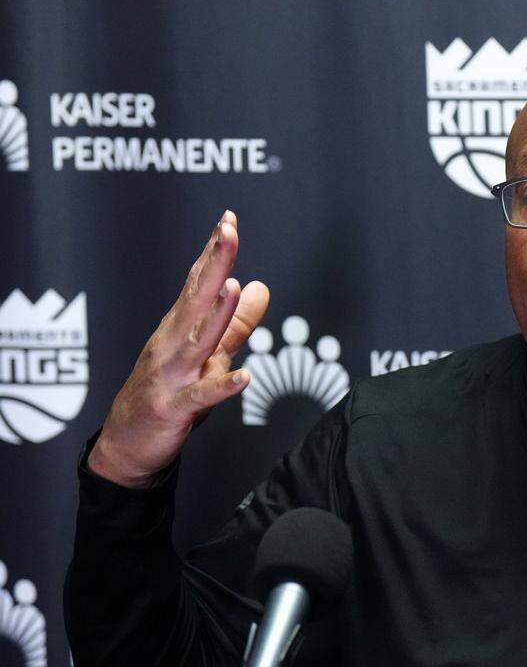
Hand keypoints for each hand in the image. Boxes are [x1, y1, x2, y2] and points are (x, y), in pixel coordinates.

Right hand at [87, 210, 269, 488]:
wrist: (126, 447)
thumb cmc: (167, 394)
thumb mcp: (207, 354)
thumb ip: (235, 324)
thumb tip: (260, 286)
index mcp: (179, 328)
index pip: (197, 283)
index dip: (213, 252)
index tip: (228, 219)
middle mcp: (171, 344)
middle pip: (195, 299)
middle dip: (212, 265)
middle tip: (227, 231)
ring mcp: (171, 376)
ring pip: (196, 341)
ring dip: (215, 315)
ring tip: (232, 286)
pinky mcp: (174, 409)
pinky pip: (200, 397)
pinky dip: (220, 387)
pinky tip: (243, 378)